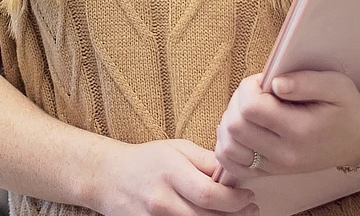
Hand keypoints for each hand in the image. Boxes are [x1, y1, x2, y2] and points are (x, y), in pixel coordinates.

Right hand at [94, 139, 257, 215]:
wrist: (109, 177)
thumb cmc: (147, 160)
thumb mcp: (178, 149)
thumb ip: (207, 161)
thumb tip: (236, 172)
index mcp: (171, 173)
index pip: (211, 195)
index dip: (236, 200)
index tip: (248, 196)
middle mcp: (162, 200)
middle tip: (250, 209)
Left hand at [213, 72, 359, 182]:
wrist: (358, 140)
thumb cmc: (346, 108)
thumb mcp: (336, 85)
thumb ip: (306, 81)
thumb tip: (274, 83)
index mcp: (300, 129)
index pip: (250, 108)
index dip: (249, 87)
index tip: (264, 82)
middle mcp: (285, 153)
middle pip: (235, 126)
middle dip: (238, 102)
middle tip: (257, 93)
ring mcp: (276, 166)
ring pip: (228, 147)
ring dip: (230, 123)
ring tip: (250, 111)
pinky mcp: (270, 172)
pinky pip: (232, 165)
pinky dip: (228, 146)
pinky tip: (243, 130)